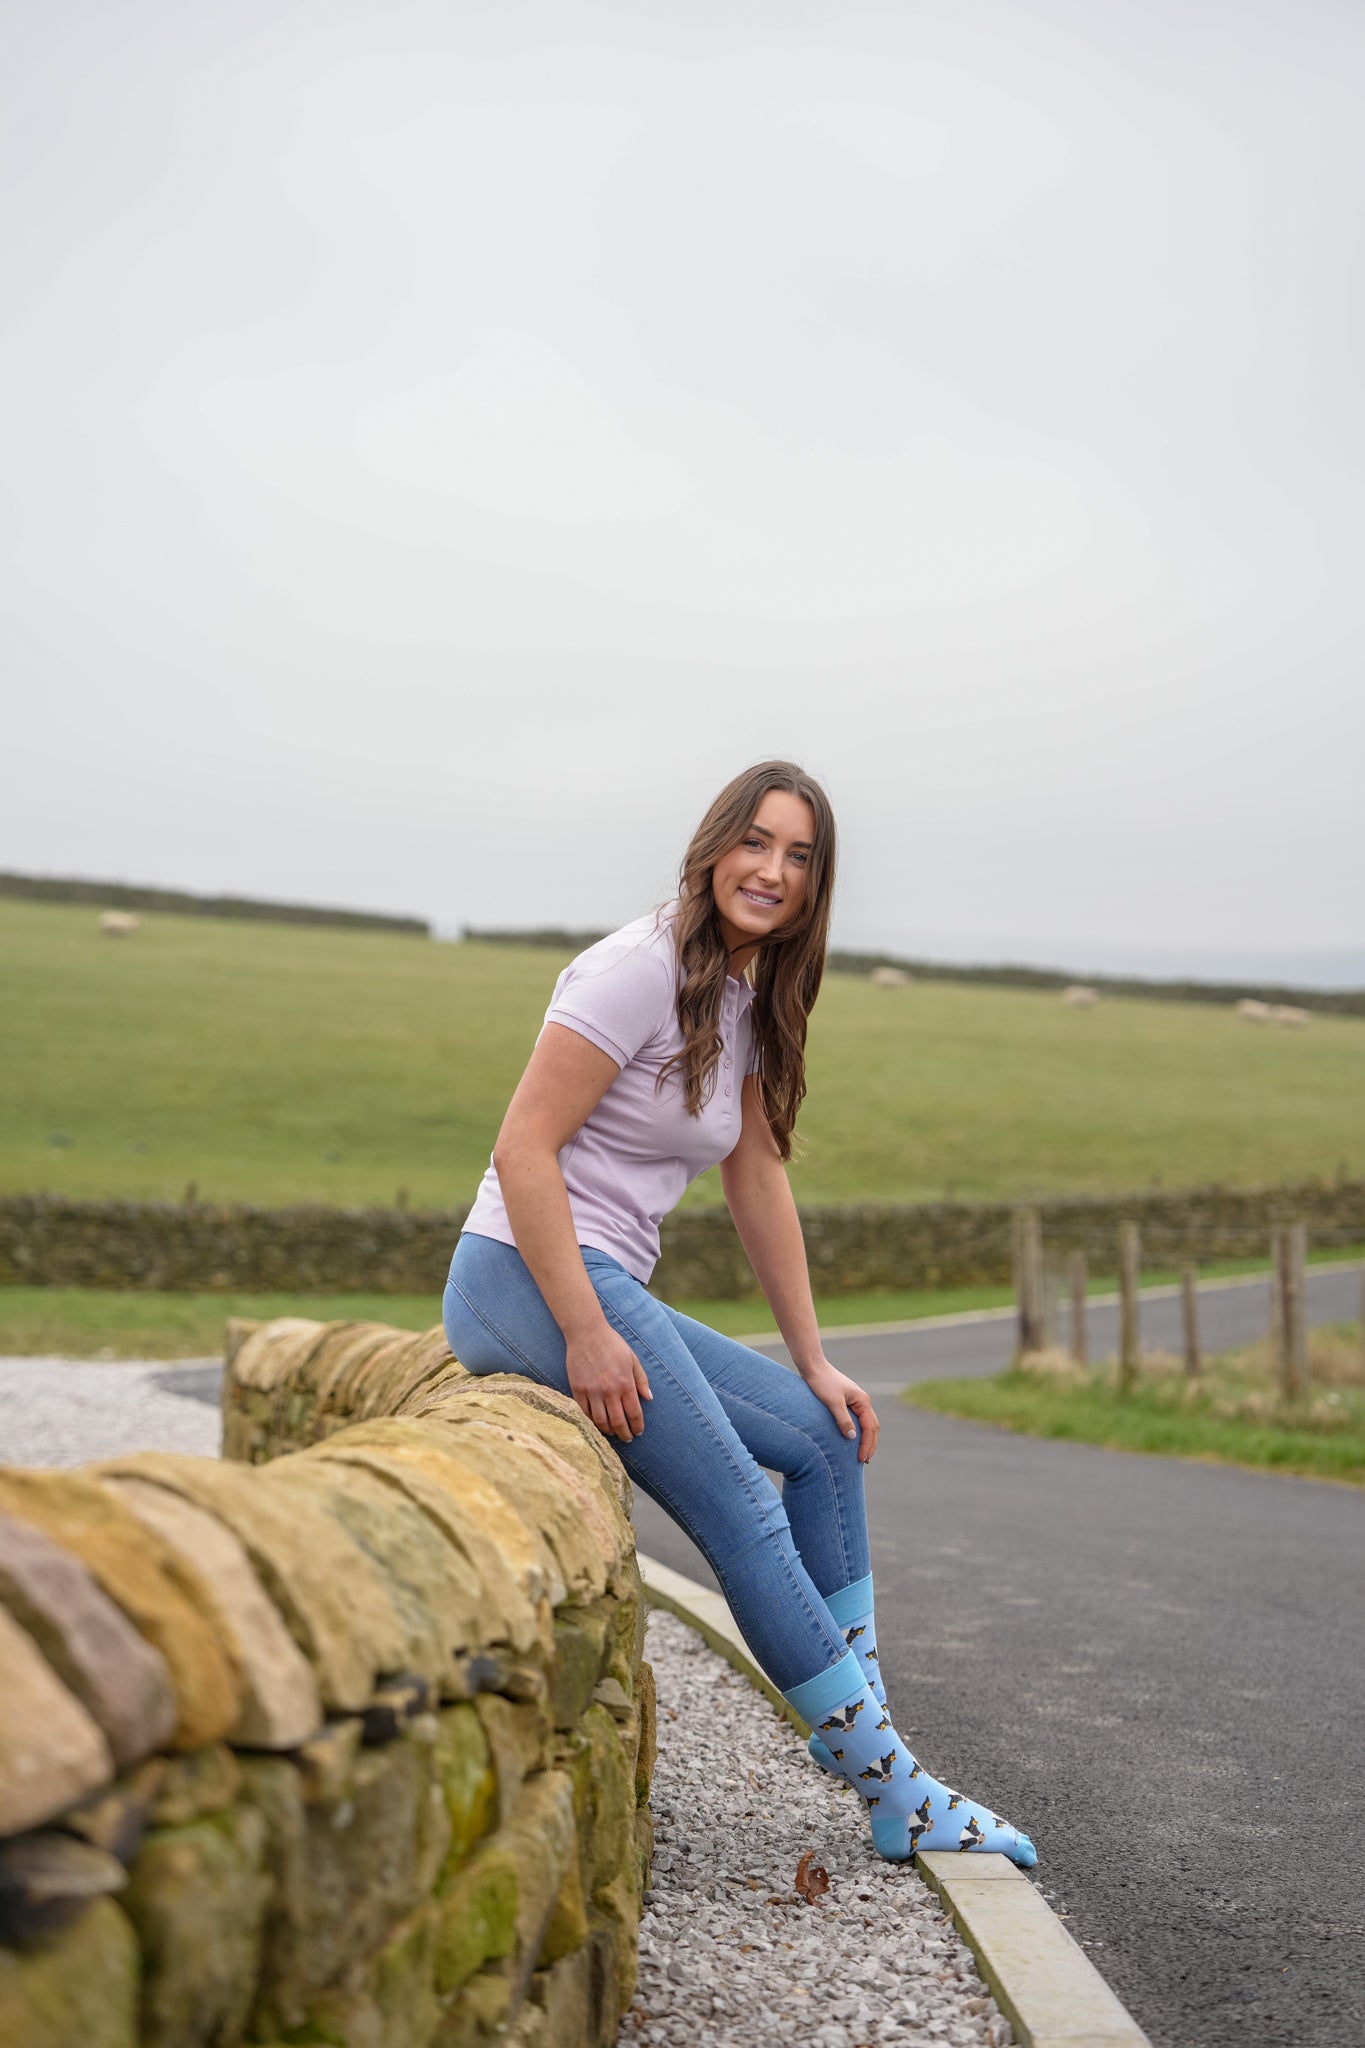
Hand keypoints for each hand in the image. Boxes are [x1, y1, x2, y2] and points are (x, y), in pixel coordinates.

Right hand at [565, 1323, 652, 1443]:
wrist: (586, 1333)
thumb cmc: (612, 1344)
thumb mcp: (632, 1359)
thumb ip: (641, 1379)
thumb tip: (649, 1398)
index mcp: (625, 1383)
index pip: (634, 1413)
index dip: (637, 1426)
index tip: (638, 1432)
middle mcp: (609, 1390)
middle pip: (618, 1422)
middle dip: (624, 1434)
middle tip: (627, 1438)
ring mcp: (592, 1391)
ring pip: (600, 1421)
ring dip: (608, 1431)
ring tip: (612, 1433)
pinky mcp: (578, 1390)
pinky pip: (585, 1413)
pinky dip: (591, 1421)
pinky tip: (597, 1423)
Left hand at [802, 1359, 879, 1462]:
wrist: (813, 1367)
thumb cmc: (822, 1383)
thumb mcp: (832, 1402)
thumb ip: (843, 1420)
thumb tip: (852, 1438)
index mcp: (862, 1401)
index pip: (870, 1428)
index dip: (867, 1445)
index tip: (861, 1459)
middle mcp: (862, 1401)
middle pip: (872, 1427)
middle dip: (870, 1444)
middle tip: (864, 1461)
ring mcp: (856, 1401)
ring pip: (866, 1424)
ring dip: (866, 1439)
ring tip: (862, 1454)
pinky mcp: (847, 1402)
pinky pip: (858, 1420)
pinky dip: (859, 1432)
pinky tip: (852, 1440)